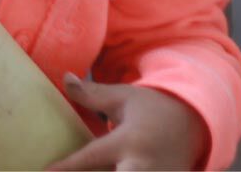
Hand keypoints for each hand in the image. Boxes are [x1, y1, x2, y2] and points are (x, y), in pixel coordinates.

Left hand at [50, 74, 208, 170]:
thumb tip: (65, 78)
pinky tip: (104, 171)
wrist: (195, 122)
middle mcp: (143, 167)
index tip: (46, 170)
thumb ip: (91, 94)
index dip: (66, 168)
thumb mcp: (122, 97)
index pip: (91, 158)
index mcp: (129, 141)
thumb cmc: (152, 107)